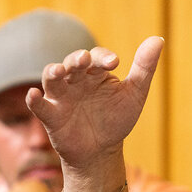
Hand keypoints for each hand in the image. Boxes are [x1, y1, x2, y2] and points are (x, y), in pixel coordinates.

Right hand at [27, 37, 163, 171]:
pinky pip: (39, 105)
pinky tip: (33, 95)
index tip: (114, 63)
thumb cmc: (116, 120)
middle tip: (84, 60)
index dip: (103, 58)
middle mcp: (76, 81)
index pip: (96, 58)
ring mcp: (61, 97)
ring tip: (58, 71)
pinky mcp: (51, 116)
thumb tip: (158, 39)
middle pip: (72, 64)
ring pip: (52, 78)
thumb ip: (144, 68)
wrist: (102, 152)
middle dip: (77, 60)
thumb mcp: (134, 95)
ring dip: (53, 72)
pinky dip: (34, 100)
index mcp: (95, 73)